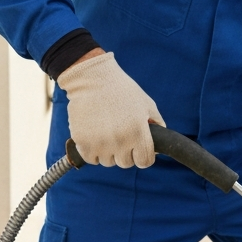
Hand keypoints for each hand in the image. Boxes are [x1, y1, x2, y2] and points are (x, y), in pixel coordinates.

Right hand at [57, 51, 161, 167]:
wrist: (92, 79)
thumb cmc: (122, 90)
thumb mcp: (146, 104)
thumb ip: (157, 124)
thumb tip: (158, 147)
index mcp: (138, 132)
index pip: (145, 162)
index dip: (143, 156)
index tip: (138, 149)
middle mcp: (120, 141)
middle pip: (125, 163)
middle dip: (125, 152)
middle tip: (120, 135)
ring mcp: (100, 143)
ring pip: (107, 161)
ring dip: (108, 151)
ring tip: (106, 131)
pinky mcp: (82, 142)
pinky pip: (91, 159)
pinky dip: (92, 151)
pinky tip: (94, 135)